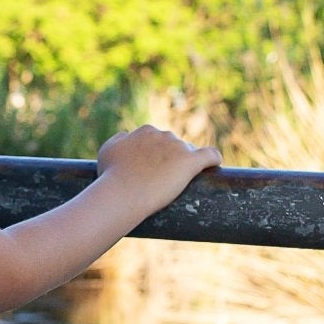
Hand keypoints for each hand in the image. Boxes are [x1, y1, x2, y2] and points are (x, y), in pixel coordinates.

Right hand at [95, 125, 221, 214]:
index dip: (156, 156)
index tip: (152, 170)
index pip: (157, 140)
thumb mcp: (107, 150)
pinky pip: (210, 155)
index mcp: (145, 131)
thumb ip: (119, 140)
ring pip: (189, 152)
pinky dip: (213, 160)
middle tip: (162, 182)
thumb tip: (127, 136)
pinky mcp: (190, 162)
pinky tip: (215, 166)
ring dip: (185, 165)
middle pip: (174, 146)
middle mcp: (163, 135)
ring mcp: (178, 147)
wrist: (122, 192)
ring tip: (180, 183)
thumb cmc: (111, 175)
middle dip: (170, 161)